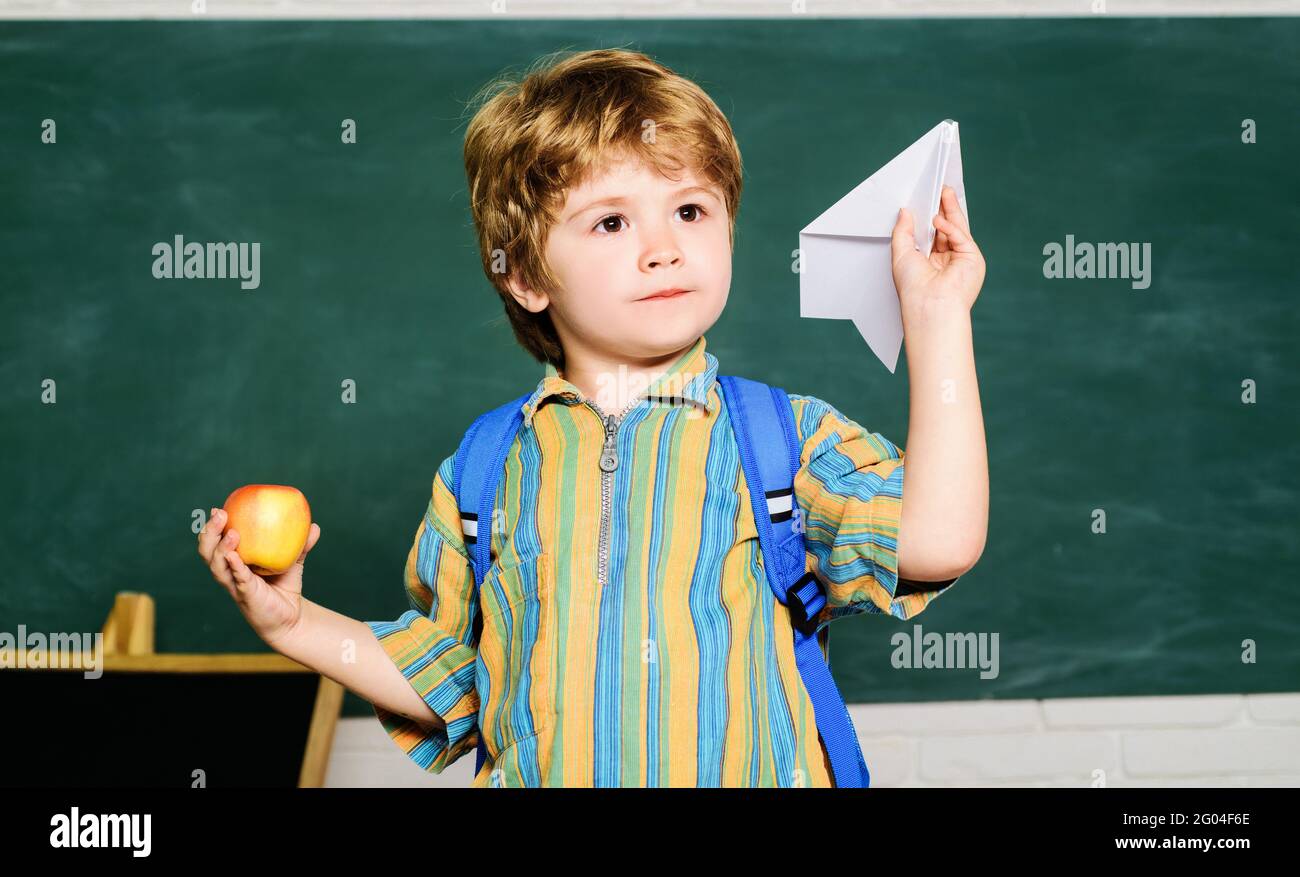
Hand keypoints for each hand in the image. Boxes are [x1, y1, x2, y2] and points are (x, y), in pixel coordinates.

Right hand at [197, 507, 320, 649]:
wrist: (291, 616)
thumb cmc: (285, 586)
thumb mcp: (293, 561)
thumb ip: (302, 544)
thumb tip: (314, 526)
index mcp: (234, 561)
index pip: (215, 542)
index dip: (212, 527)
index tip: (217, 508)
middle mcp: (229, 572)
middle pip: (207, 551)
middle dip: (209, 532)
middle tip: (220, 513)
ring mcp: (235, 585)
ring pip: (216, 566)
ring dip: (220, 547)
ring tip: (231, 532)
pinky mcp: (245, 595)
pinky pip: (237, 579)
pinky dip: (234, 566)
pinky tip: (234, 556)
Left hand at [890, 185, 985, 312]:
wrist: (929, 305)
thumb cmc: (913, 288)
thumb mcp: (900, 253)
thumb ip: (903, 231)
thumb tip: (905, 211)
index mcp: (929, 262)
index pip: (931, 234)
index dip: (929, 217)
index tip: (925, 199)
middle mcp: (946, 260)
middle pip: (946, 228)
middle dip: (943, 208)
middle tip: (939, 188)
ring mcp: (961, 259)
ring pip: (957, 228)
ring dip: (950, 209)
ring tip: (943, 191)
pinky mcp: (972, 258)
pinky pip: (961, 236)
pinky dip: (950, 226)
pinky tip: (938, 219)